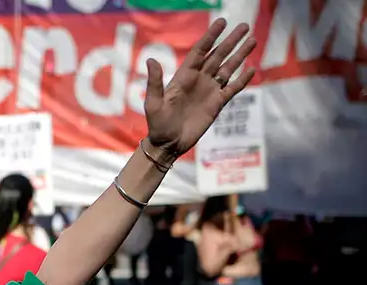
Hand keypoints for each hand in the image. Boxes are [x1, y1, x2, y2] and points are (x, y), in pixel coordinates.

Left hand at [143, 19, 256, 157]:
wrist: (168, 143)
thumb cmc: (157, 124)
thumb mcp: (153, 102)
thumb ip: (154, 82)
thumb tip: (151, 60)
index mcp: (184, 76)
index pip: (200, 51)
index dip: (211, 36)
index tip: (222, 22)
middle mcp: (199, 80)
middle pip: (218, 55)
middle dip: (230, 41)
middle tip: (245, 25)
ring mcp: (209, 91)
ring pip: (228, 68)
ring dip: (240, 55)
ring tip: (252, 40)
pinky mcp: (217, 104)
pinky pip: (232, 88)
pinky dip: (242, 79)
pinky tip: (252, 69)